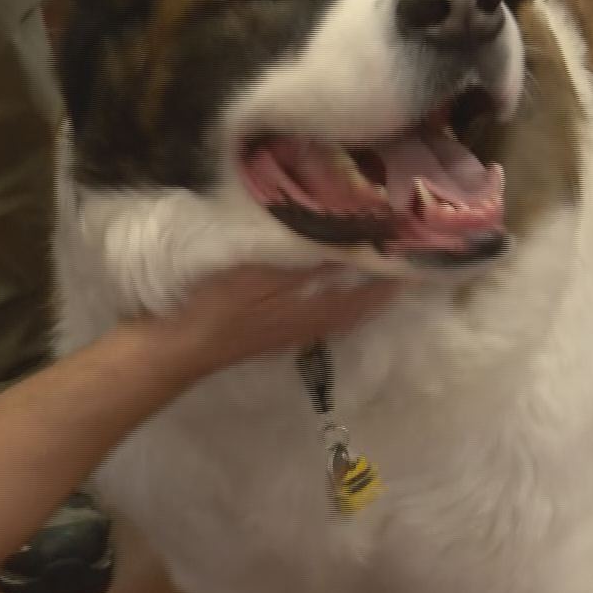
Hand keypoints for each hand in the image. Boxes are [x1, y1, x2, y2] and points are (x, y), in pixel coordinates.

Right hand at [152, 265, 400, 377]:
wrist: (178, 346)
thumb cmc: (220, 308)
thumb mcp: (263, 275)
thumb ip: (306, 261)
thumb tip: (349, 246)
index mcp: (313, 316)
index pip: (366, 299)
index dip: (390, 282)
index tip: (414, 261)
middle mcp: (308, 327)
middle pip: (355, 308)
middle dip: (376, 286)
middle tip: (393, 258)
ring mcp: (289, 331)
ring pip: (335, 309)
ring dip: (353, 289)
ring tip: (366, 263)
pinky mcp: (270, 328)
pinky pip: (314, 307)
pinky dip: (327, 290)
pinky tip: (319, 274)